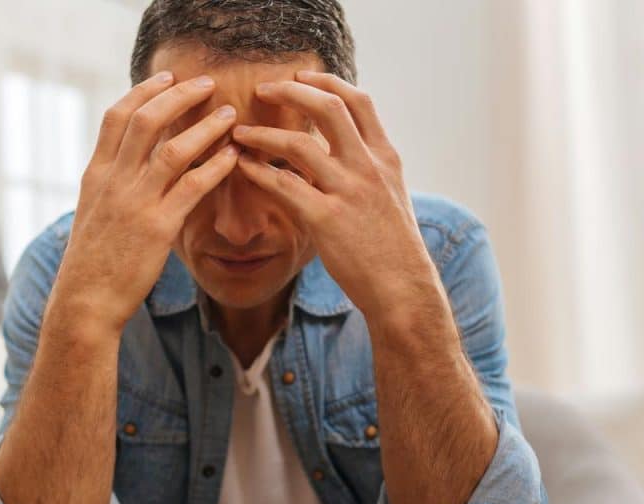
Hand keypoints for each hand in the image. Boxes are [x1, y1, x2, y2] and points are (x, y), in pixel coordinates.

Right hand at [57, 71, 238, 333]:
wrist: (85, 301)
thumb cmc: (92, 262)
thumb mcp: (92, 213)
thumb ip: (110, 184)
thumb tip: (129, 164)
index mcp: (96, 174)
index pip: (117, 116)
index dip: (144, 91)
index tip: (168, 77)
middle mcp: (113, 181)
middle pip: (146, 119)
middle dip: (179, 95)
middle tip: (207, 84)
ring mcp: (135, 203)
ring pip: (173, 148)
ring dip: (205, 126)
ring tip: (230, 115)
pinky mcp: (157, 228)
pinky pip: (191, 187)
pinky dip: (214, 166)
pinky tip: (232, 157)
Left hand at [232, 71, 439, 320]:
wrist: (403, 287)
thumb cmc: (392, 247)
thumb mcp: (390, 196)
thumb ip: (367, 169)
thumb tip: (339, 151)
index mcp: (385, 157)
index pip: (358, 101)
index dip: (327, 82)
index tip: (301, 76)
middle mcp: (368, 167)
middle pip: (329, 108)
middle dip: (291, 91)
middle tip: (263, 89)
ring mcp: (348, 192)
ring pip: (299, 144)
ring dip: (263, 133)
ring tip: (240, 133)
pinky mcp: (326, 219)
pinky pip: (284, 185)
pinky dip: (258, 171)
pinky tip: (242, 166)